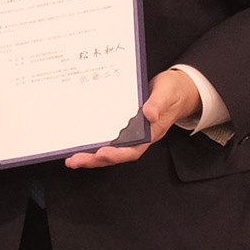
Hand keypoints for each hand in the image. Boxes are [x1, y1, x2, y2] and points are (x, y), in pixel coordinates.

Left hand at [64, 70, 202, 170]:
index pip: (132, 150)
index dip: (117, 154)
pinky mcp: (122, 126)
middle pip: (115, 154)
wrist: (177, 89)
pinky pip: (107, 138)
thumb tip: (149, 114)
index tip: (102, 154)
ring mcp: (130, 133)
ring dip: (90, 156)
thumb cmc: (173, 92)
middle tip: (75, 160)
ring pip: (109, 149)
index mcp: (150, 133)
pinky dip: (93, 143)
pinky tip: (78, 143)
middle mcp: (138, 137)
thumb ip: (159, 104)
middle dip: (95, 160)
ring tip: (72, 159)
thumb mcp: (167, 94)